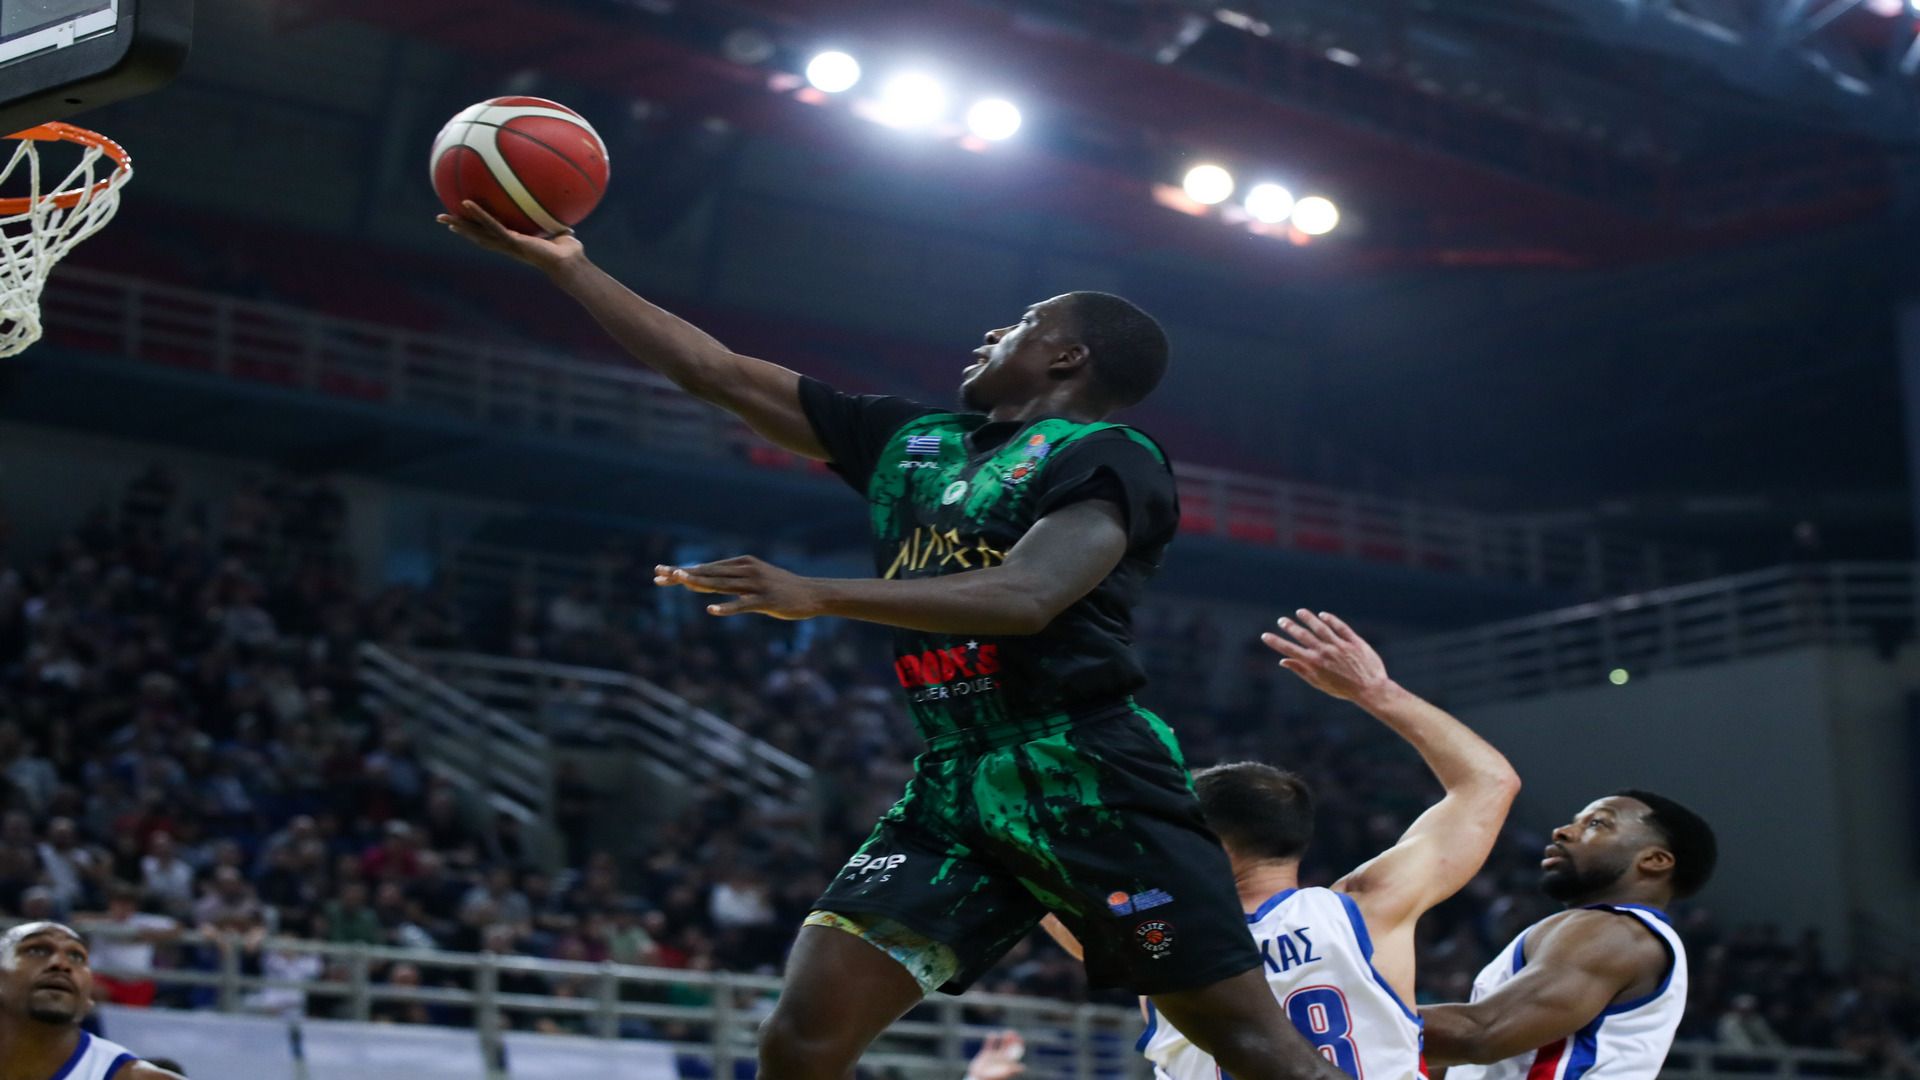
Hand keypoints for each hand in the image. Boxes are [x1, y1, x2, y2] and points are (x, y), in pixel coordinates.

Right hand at [436, 199, 583, 274]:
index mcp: (514, 242)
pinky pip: (491, 224)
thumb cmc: (568, 252)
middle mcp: (507, 244)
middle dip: (459, 227)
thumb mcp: (560, 233)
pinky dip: (479, 213)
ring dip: (460, 223)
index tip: (460, 222)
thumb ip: (560, 228)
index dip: (474, 229)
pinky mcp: (512, 240)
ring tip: (442, 216)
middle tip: (441, 218)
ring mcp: (507, 243)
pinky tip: (466, 203)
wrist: (569, 263)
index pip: (489, 234)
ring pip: (477, 232)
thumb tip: (570, 223)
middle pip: (476, 235)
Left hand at [654, 556, 825, 620]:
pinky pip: (742, 605)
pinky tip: (711, 610)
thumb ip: (730, 581)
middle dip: (682, 574)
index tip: (659, 574)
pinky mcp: (765, 600)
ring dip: (699, 584)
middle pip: (709, 573)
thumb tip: (704, 583)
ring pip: (722, 585)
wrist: (811, 594)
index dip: (682, 572)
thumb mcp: (753, 580)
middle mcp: (746, 570)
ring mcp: (756, 585)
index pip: (706, 568)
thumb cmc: (779, 588)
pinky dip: (726, 607)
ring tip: (679, 582)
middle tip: (659, 574)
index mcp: (741, 564)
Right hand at [965, 1030, 1026, 1079]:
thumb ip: (1012, 1070)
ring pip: (1000, 1045)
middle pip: (1009, 1047)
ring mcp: (994, 1057)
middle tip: (1011, 1032)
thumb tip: (1023, 1067)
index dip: (1018, 1044)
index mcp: (1008, 1063)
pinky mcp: (985, 1055)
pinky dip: (990, 1040)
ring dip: (1003, 1039)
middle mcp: (1002, 1059)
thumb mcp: (1004, 1074)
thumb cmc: (992, 1078)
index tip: (1018, 1037)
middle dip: (1011, 1040)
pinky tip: (992, 1035)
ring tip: (1006, 1033)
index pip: (1016, 1052)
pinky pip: (989, 1045)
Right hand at [1261, 609, 1391, 703]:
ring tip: (1299, 612)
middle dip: (1290, 627)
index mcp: (1315, 663)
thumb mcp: (1319, 683)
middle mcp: (1325, 652)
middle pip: (1303, 635)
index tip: (1265, 636)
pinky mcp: (1354, 641)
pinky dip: (1331, 620)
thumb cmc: (1343, 689)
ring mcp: (1340, 645)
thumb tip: (1283, 661)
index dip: (1276, 642)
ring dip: (1309, 618)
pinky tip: (1323, 615)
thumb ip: (1302, 670)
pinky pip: (1341, 627)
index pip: (1290, 650)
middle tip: (1281, 620)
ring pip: (1321, 628)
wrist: (1370, 689)